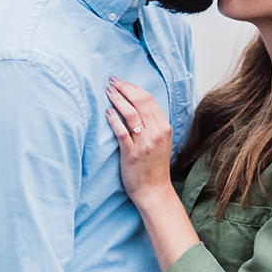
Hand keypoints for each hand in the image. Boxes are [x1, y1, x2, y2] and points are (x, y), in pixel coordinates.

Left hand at [105, 78, 173, 202]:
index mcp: (164, 127)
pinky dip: (114, 119)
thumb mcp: (161, 141)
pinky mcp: (132, 153)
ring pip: (130, 113)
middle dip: (124, 88)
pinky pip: (121, 131)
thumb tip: (137, 104)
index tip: (121, 81)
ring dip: (117, 99)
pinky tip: (107, 112)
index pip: (149, 99)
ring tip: (107, 92)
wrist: (154, 190)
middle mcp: (156, 132)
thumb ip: (153, 123)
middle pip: (139, 101)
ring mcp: (144, 143)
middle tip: (111, 81)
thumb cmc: (154, 165)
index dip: (133, 87)